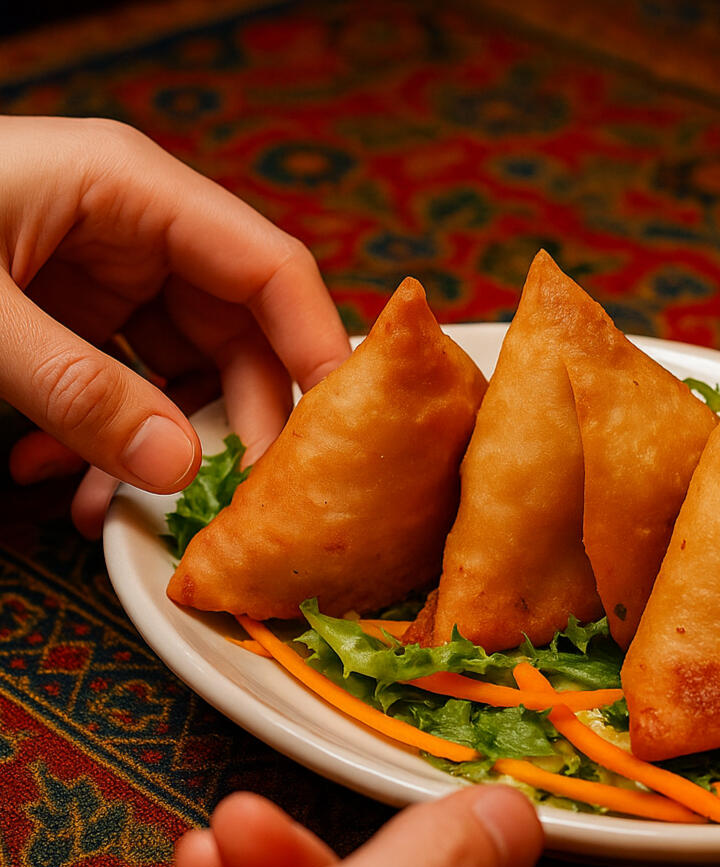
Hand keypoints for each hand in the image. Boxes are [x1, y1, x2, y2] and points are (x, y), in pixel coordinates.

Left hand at [0, 115, 350, 535]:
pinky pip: (129, 382)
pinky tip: (64, 478)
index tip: (337, 434)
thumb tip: (178, 470)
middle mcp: (138, 227)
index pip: (269, 267)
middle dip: (234, 421)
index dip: (317, 347)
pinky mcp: (78, 310)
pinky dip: (108, 439)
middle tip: (229, 501)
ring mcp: (109, 271)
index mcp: (133, 190)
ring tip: (120, 505)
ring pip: (185, 368)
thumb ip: (76, 388)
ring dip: (162, 444)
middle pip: (241, 329)